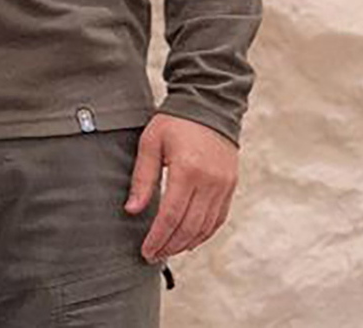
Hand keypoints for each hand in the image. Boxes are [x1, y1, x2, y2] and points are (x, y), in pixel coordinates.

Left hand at [125, 113, 239, 262]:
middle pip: (189, 226)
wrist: (209, 106)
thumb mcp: (150, 144)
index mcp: (187, 170)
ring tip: (167, 250)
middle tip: (153, 255)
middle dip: (170, 245)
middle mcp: (210, 182)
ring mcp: (224, 186)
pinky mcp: (231, 186)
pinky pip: (218, 218)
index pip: (172, 215)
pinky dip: (204, 233)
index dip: (158, 237)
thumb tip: (132, 210)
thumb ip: (142, 178)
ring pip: (206, 227)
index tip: (146, 250)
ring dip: (186, 243)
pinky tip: (189, 240)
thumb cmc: (174, 123)